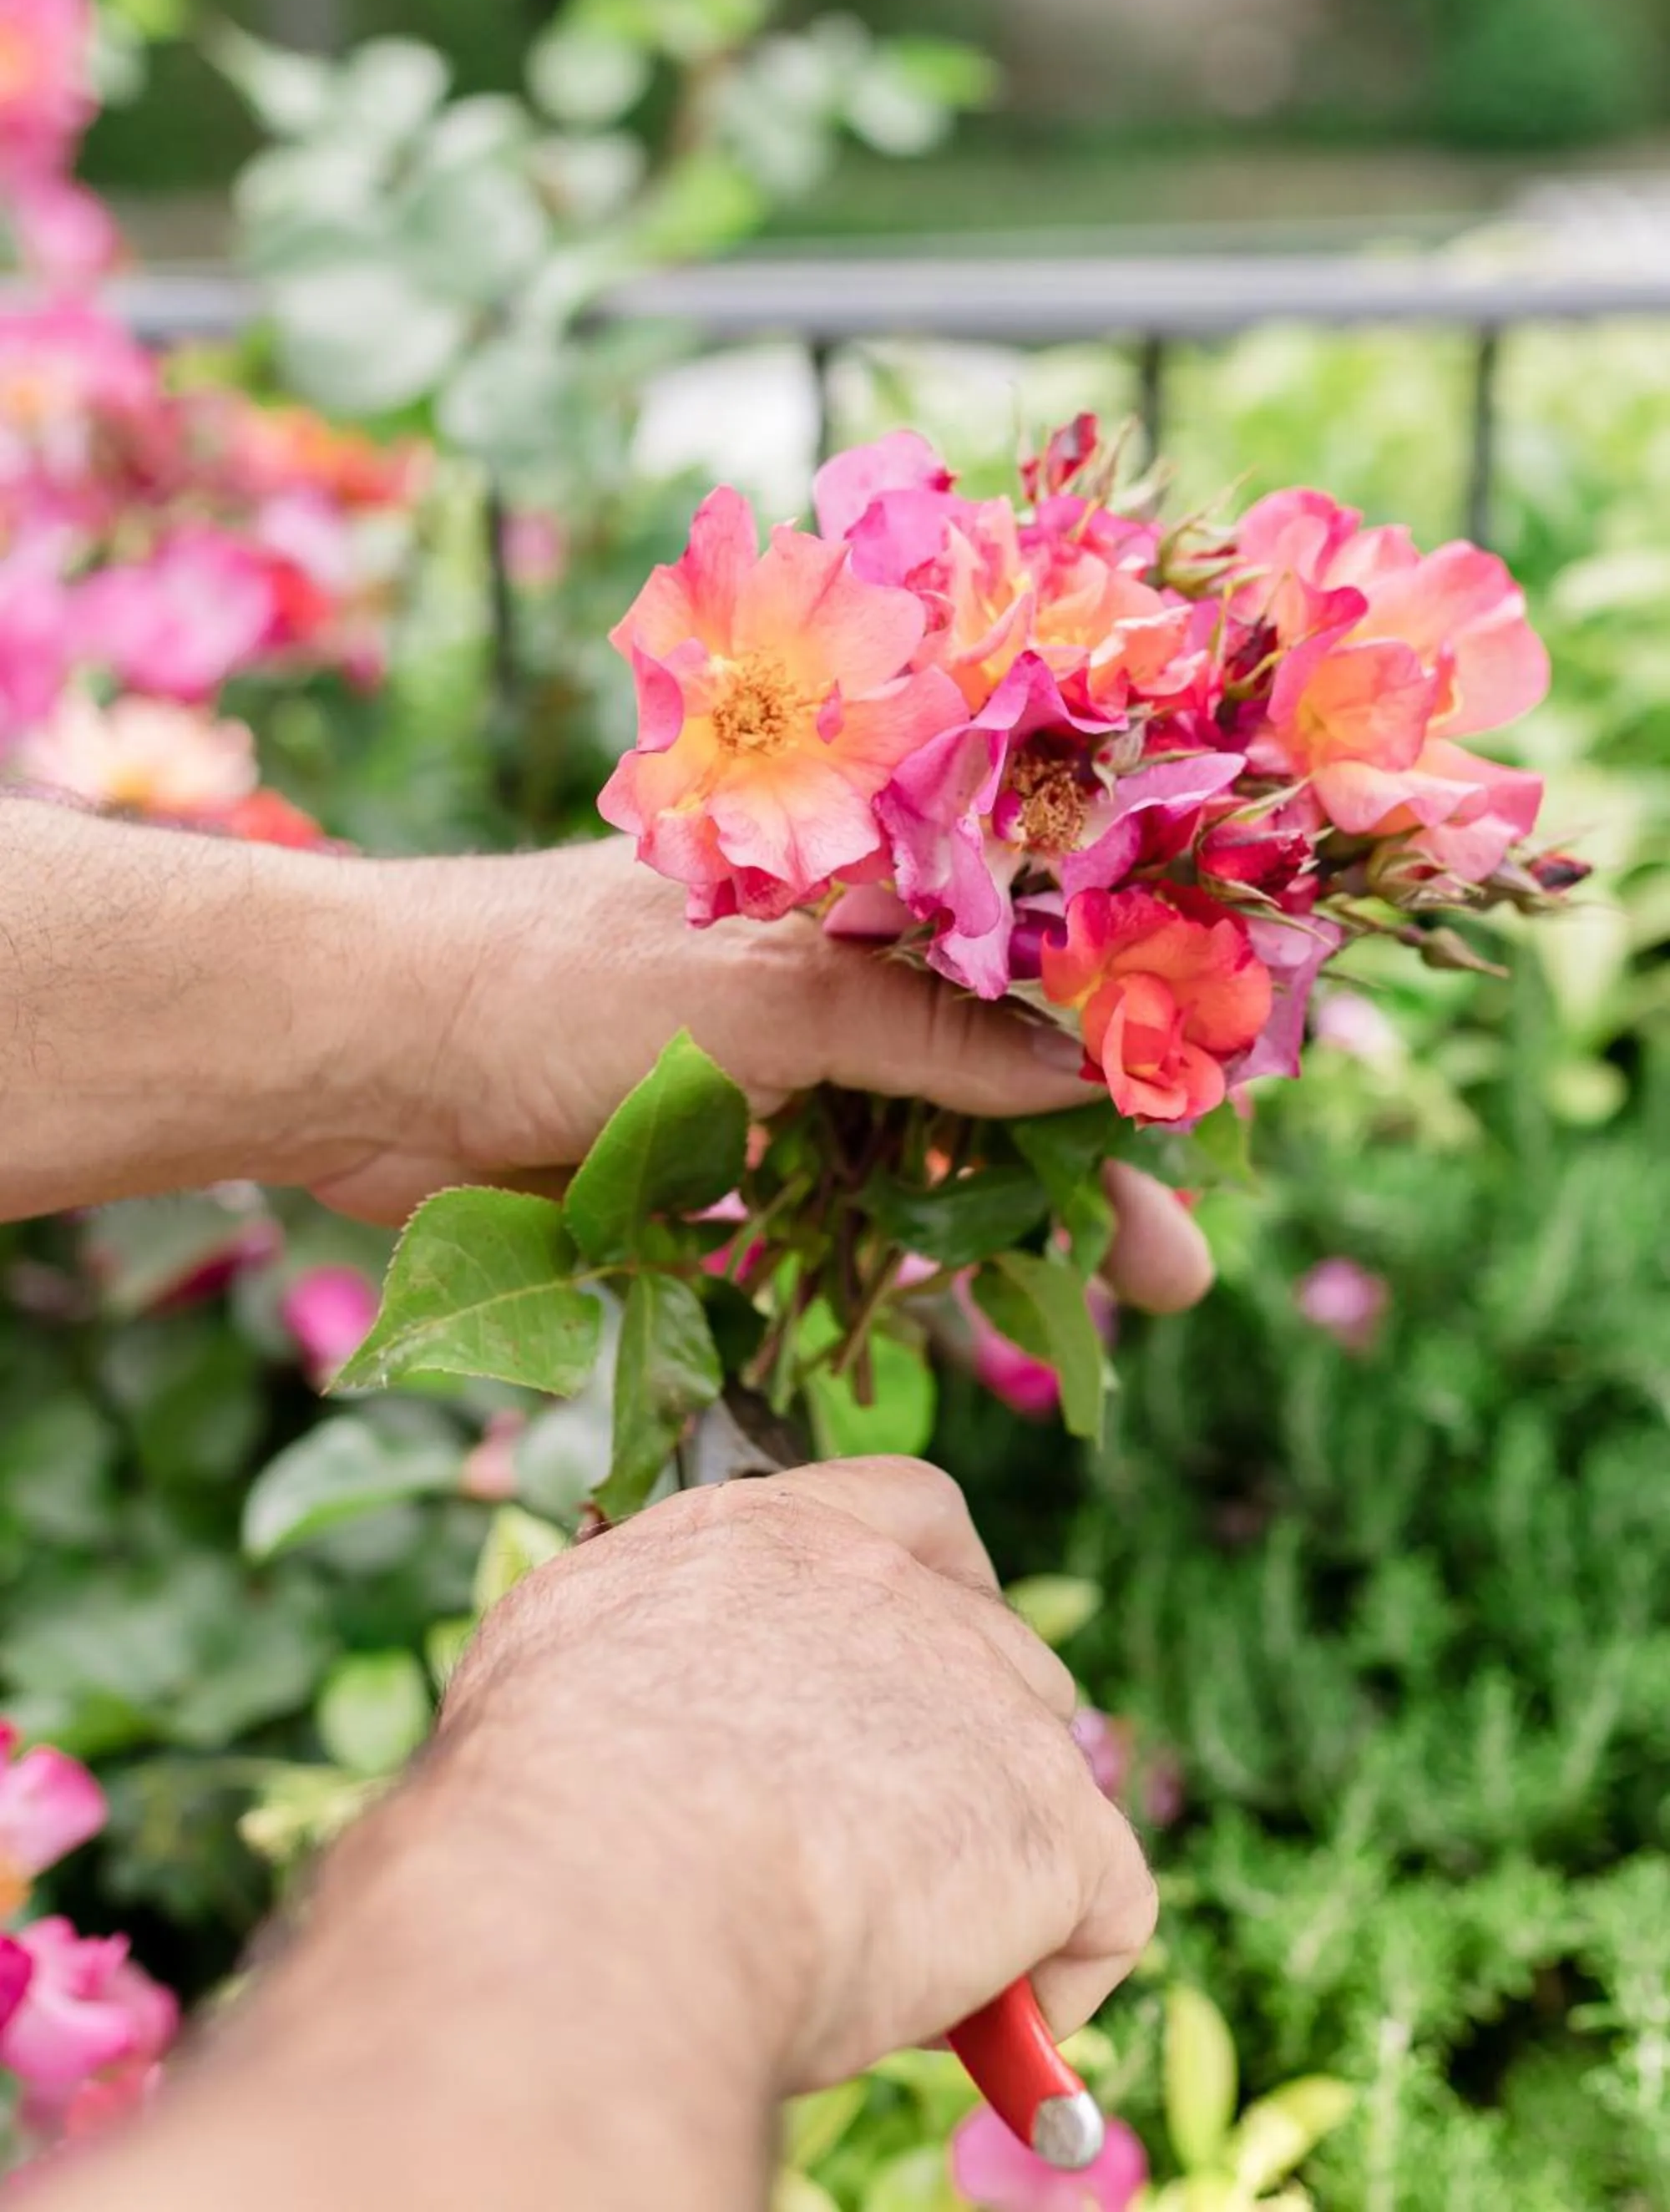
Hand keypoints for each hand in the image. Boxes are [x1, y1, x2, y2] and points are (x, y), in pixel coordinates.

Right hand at [43, 1462, 1154, 2211]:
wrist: (594, 1895)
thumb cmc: (537, 1807)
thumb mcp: (565, 1655)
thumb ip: (653, 1649)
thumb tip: (655, 1712)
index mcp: (773, 1535)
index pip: (911, 1514)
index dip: (943, 1594)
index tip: (932, 1677)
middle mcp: (893, 1587)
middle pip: (999, 1657)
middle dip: (972, 1757)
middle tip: (894, 1869)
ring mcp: (986, 1694)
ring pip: (1051, 1780)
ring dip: (999, 1863)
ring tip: (905, 1959)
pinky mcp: (1050, 1819)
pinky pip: (1105, 1906)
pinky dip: (1058, 1974)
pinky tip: (978, 2024)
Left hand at [313, 837, 1213, 1313]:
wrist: (357, 1057)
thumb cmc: (557, 983)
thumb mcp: (768, 996)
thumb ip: (928, 1037)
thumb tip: (1089, 1067)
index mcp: (840, 897)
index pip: (1015, 964)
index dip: (1110, 1043)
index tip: (1198, 1129)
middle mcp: (810, 979)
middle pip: (980, 1080)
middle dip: (1073, 1177)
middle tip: (1174, 1279)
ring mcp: (754, 1076)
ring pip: (904, 1163)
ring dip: (982, 1237)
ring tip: (1074, 1322)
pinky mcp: (694, 1163)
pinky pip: (809, 1224)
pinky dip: (865, 1267)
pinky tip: (928, 1318)